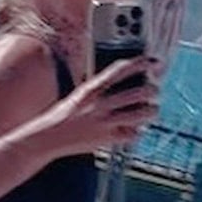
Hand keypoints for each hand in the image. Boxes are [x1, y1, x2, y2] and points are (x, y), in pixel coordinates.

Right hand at [44, 57, 160, 155]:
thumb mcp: (79, 94)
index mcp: (91, 89)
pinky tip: (136, 128)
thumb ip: (99, 87)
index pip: (121, 70)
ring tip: (152, 109)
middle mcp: (100, 104)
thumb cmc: (63, 115)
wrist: (47, 137)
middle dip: (152, 89)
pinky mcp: (107, 139)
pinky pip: (132, 134)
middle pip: (139, 92)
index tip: (154, 62)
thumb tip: (122, 80)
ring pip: (141, 113)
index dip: (141, 63)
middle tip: (154, 90)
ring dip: (152, 110)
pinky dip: (137, 131)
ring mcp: (105, 122)